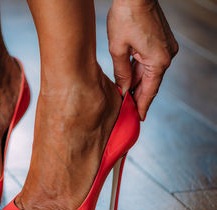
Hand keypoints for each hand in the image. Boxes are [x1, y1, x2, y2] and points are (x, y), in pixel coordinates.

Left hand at [107, 0, 177, 119]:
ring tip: (125, 97)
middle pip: (149, 82)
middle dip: (137, 96)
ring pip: (148, 72)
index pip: (150, 91)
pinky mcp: (161, 42)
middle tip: (127, 110)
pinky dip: (139, 71)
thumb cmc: (126, 16)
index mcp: (158, 61)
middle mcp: (166, 56)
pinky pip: (149, 62)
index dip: (143, 106)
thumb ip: (121, 71)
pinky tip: (128, 79)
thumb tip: (123, 88)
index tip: (139, 118)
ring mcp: (165, 48)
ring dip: (136, 83)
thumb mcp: (118, 48)